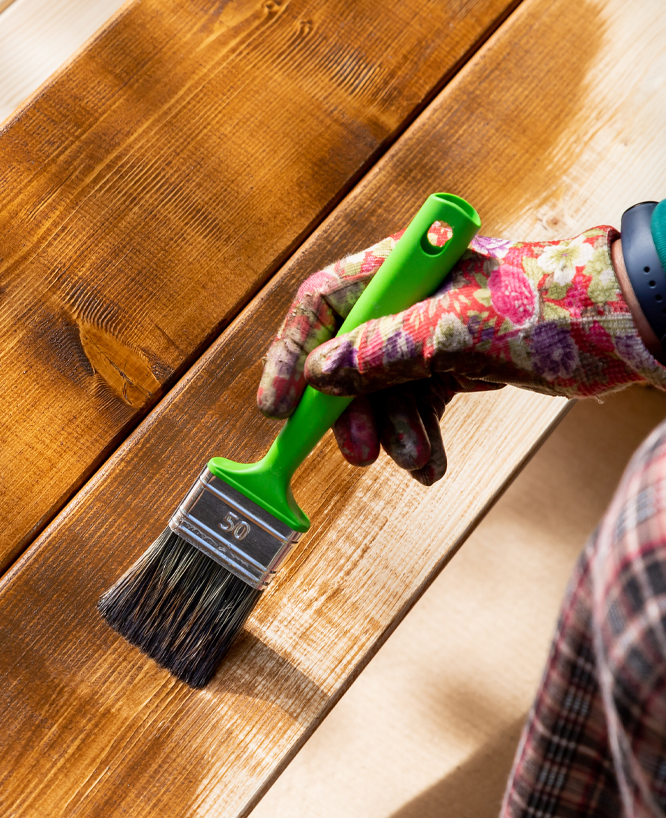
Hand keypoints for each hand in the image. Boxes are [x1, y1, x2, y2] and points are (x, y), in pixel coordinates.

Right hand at [259, 226, 665, 482]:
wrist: (624, 327)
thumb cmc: (551, 308)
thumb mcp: (458, 331)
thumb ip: (383, 351)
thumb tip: (317, 377)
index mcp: (404, 267)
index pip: (323, 304)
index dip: (292, 355)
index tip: (278, 409)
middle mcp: (410, 296)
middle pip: (348, 356)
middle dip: (353, 411)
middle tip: (359, 455)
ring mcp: (431, 332)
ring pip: (383, 389)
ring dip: (393, 433)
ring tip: (417, 463)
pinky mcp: (453, 363)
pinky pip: (416, 404)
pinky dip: (419, 435)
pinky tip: (430, 464)